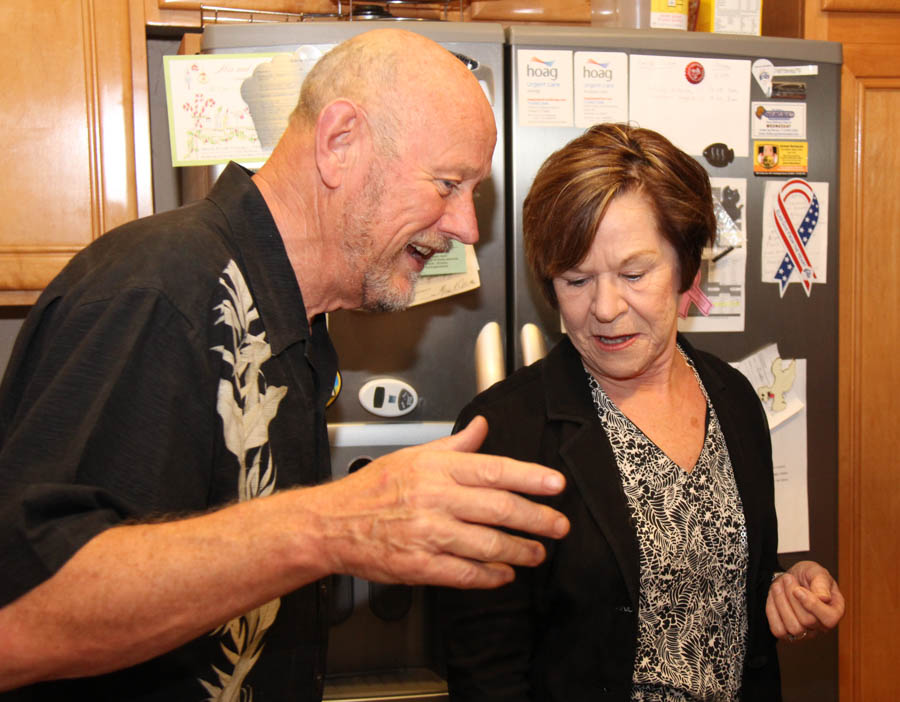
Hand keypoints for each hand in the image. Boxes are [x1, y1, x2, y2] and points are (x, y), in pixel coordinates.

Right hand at [309, 416, 569, 588]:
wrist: (331, 523)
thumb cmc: (371, 489)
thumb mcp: (413, 456)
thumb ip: (454, 446)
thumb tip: (482, 427)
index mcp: (436, 469)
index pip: (494, 470)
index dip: (530, 478)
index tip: (555, 485)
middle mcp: (435, 499)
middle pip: (499, 508)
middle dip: (537, 519)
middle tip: (558, 525)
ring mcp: (428, 534)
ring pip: (487, 544)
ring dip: (520, 550)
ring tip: (537, 552)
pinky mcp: (419, 565)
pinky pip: (464, 573)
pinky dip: (490, 576)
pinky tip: (505, 574)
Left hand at [766, 560, 844, 641]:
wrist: (790, 578)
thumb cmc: (807, 575)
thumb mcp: (816, 571)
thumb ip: (821, 583)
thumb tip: (824, 598)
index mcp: (835, 610)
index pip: (829, 618)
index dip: (812, 604)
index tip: (798, 590)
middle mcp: (822, 625)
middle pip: (807, 621)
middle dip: (792, 597)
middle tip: (787, 579)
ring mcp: (805, 632)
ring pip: (793, 628)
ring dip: (781, 603)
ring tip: (779, 586)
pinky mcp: (788, 634)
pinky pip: (778, 630)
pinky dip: (772, 611)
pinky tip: (774, 598)